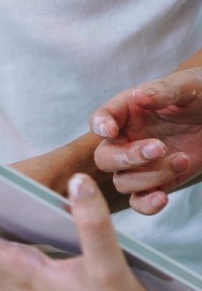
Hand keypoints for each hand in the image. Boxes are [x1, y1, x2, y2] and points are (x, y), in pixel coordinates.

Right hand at [90, 68, 201, 213]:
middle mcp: (126, 139)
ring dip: (150, 176)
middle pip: (105, 158)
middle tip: (160, 147)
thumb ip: (164, 90)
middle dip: (129, 157)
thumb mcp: (187, 86)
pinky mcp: (157, 182)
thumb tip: (140, 96)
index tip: (110, 130)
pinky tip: (163, 198)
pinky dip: (146, 204)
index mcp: (126, 112)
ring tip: (182, 159)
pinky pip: (140, 201)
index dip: (100, 126)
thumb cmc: (201, 96)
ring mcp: (139, 164)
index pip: (100, 119)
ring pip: (123, 182)